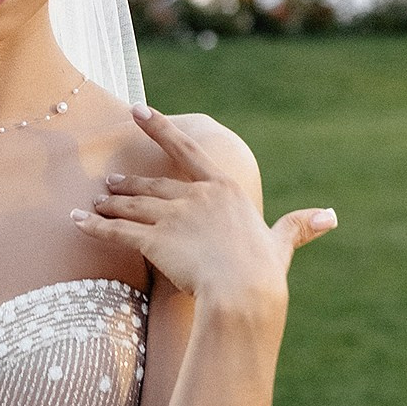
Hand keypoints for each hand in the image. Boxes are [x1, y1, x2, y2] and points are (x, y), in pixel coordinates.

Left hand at [73, 105, 334, 315]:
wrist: (244, 294)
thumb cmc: (264, 273)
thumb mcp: (280, 243)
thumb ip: (298, 226)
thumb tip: (330, 216)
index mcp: (224, 190)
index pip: (187, 151)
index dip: (160, 129)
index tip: (140, 110)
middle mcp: (195, 196)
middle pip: (153, 187)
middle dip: (128, 185)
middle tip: (110, 183)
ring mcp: (172, 217)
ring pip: (131, 207)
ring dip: (109, 205)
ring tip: (94, 203)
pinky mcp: (154, 240)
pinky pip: (116, 231)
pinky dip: (93, 226)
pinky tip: (76, 222)